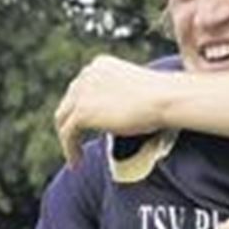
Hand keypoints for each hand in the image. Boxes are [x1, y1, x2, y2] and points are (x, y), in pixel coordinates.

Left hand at [55, 55, 172, 165]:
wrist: (164, 99)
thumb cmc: (162, 98)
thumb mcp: (135, 92)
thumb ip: (120, 99)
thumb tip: (117, 118)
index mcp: (99, 65)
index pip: (82, 88)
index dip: (82, 109)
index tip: (89, 128)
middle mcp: (86, 74)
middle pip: (69, 102)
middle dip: (71, 123)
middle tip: (77, 144)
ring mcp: (82, 92)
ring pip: (64, 118)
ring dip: (68, 139)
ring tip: (76, 157)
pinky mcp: (82, 111)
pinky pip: (68, 133)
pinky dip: (70, 149)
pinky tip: (77, 163)